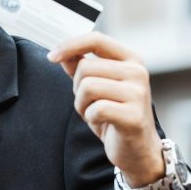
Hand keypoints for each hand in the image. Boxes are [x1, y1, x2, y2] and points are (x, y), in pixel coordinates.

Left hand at [47, 31, 163, 185]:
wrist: (137, 149)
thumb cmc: (116, 117)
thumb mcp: (97, 89)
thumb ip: (82, 68)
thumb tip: (62, 54)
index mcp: (131, 59)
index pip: (96, 40)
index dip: (70, 45)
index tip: (52, 57)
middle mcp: (137, 72)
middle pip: (86, 68)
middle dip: (77, 89)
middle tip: (88, 104)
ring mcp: (138, 93)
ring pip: (88, 87)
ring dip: (82, 105)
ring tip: (95, 114)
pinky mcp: (134, 115)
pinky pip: (96, 109)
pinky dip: (91, 118)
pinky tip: (102, 123)